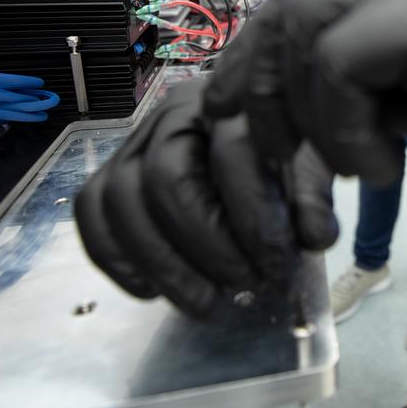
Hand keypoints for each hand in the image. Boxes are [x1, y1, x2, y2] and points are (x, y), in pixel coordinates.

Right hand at [75, 79, 338, 316]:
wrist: (247, 136)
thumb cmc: (278, 154)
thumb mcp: (307, 168)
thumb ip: (310, 199)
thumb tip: (315, 238)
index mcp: (230, 104)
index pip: (232, 153)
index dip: (256, 219)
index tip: (280, 270)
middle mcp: (172, 116)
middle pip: (165, 179)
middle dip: (207, 245)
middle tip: (245, 286)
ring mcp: (133, 145)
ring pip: (120, 199)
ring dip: (162, 264)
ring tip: (206, 303)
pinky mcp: (108, 176)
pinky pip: (91, 215)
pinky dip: (117, 259)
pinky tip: (154, 291)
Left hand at [205, 0, 406, 226]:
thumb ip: (373, 85)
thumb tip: (291, 105)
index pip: (300, 0)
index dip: (258, 72)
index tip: (256, 145)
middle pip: (290, 7)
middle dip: (264, 98)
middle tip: (287, 172)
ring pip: (309, 26)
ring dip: (309, 116)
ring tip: (359, 169)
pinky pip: (350, 56)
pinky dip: (344, 122)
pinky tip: (386, 166)